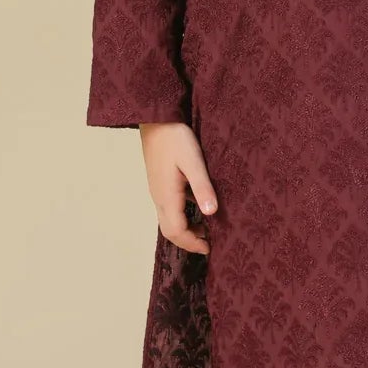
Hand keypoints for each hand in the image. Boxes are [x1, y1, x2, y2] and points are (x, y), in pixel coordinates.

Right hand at [140, 121, 218, 253]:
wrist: (156, 119)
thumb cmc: (176, 138)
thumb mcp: (194, 162)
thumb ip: (202, 187)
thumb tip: (211, 213)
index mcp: (167, 196)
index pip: (177, 232)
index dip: (193, 243)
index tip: (210, 248)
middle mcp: (159, 198)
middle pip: (170, 231)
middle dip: (188, 241)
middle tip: (208, 243)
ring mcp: (157, 191)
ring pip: (167, 221)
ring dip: (184, 230)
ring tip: (206, 229)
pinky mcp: (159, 183)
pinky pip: (168, 209)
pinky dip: (181, 217)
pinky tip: (197, 208)